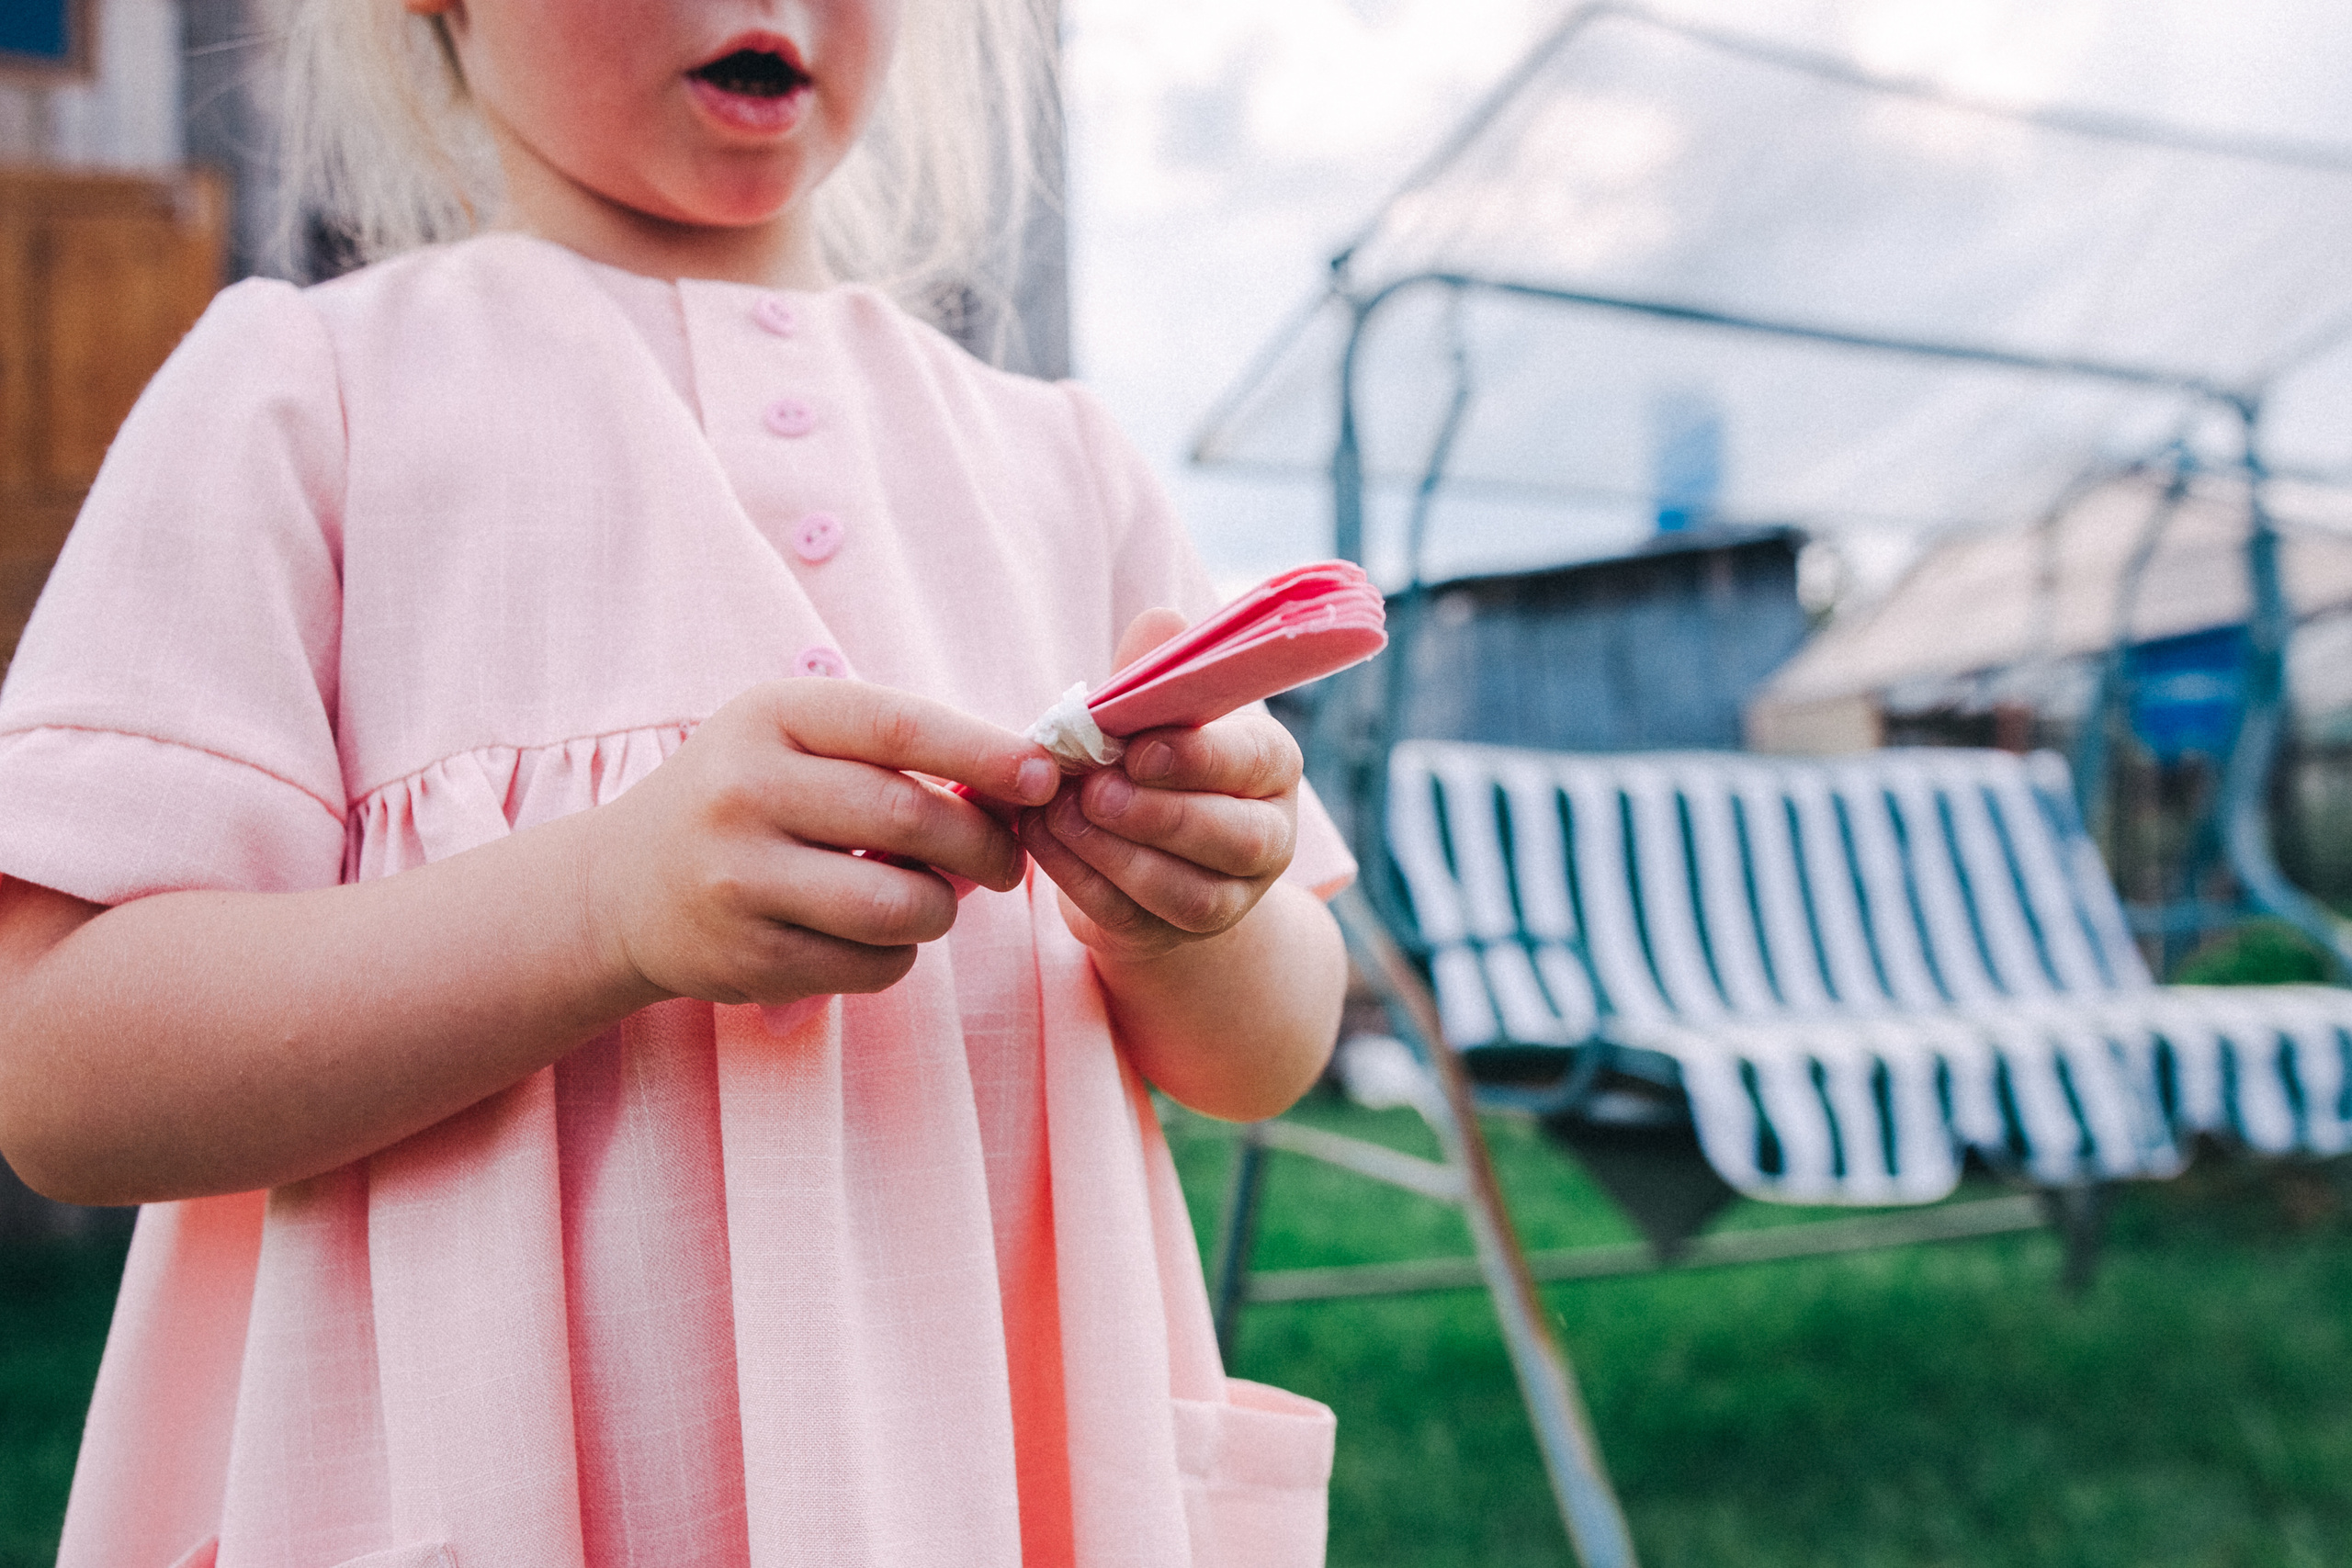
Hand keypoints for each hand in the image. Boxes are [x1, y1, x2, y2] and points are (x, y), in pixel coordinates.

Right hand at [585, 679, 1059, 1008]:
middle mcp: (745, 791)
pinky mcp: (747, 957)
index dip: (986, 752)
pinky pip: (872, 965)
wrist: (622, 886)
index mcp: (771, 716)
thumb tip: (1021, 787)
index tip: (1046, 775)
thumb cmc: (745, 799)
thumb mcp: (794, 743)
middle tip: (1006, 860)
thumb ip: (892, 753)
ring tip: (934, 899)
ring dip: (943, 908)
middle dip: (985, 844)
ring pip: (900, 905)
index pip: (900, 726)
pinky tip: (874, 936)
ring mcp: (739, 879)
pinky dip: (899, 955)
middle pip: (912, 818)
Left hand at [1021, 608, 1301, 965]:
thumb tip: (1161, 619)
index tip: (1138, 749)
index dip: (1199, 758)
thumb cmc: (1154, 757)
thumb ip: (1157, 672)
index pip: (1256, 763)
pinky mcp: (1173, 935)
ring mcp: (1228, 898)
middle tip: (1094, 790)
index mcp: (1272, 766)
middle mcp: (1267, 838)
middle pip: (1236, 838)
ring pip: (1185, 892)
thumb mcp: (1159, 711)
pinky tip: (1040, 835)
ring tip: (1057, 810)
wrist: (1143, 845)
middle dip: (1158, 814)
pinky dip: (1078, 878)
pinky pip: (1130, 917)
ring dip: (1113, 851)